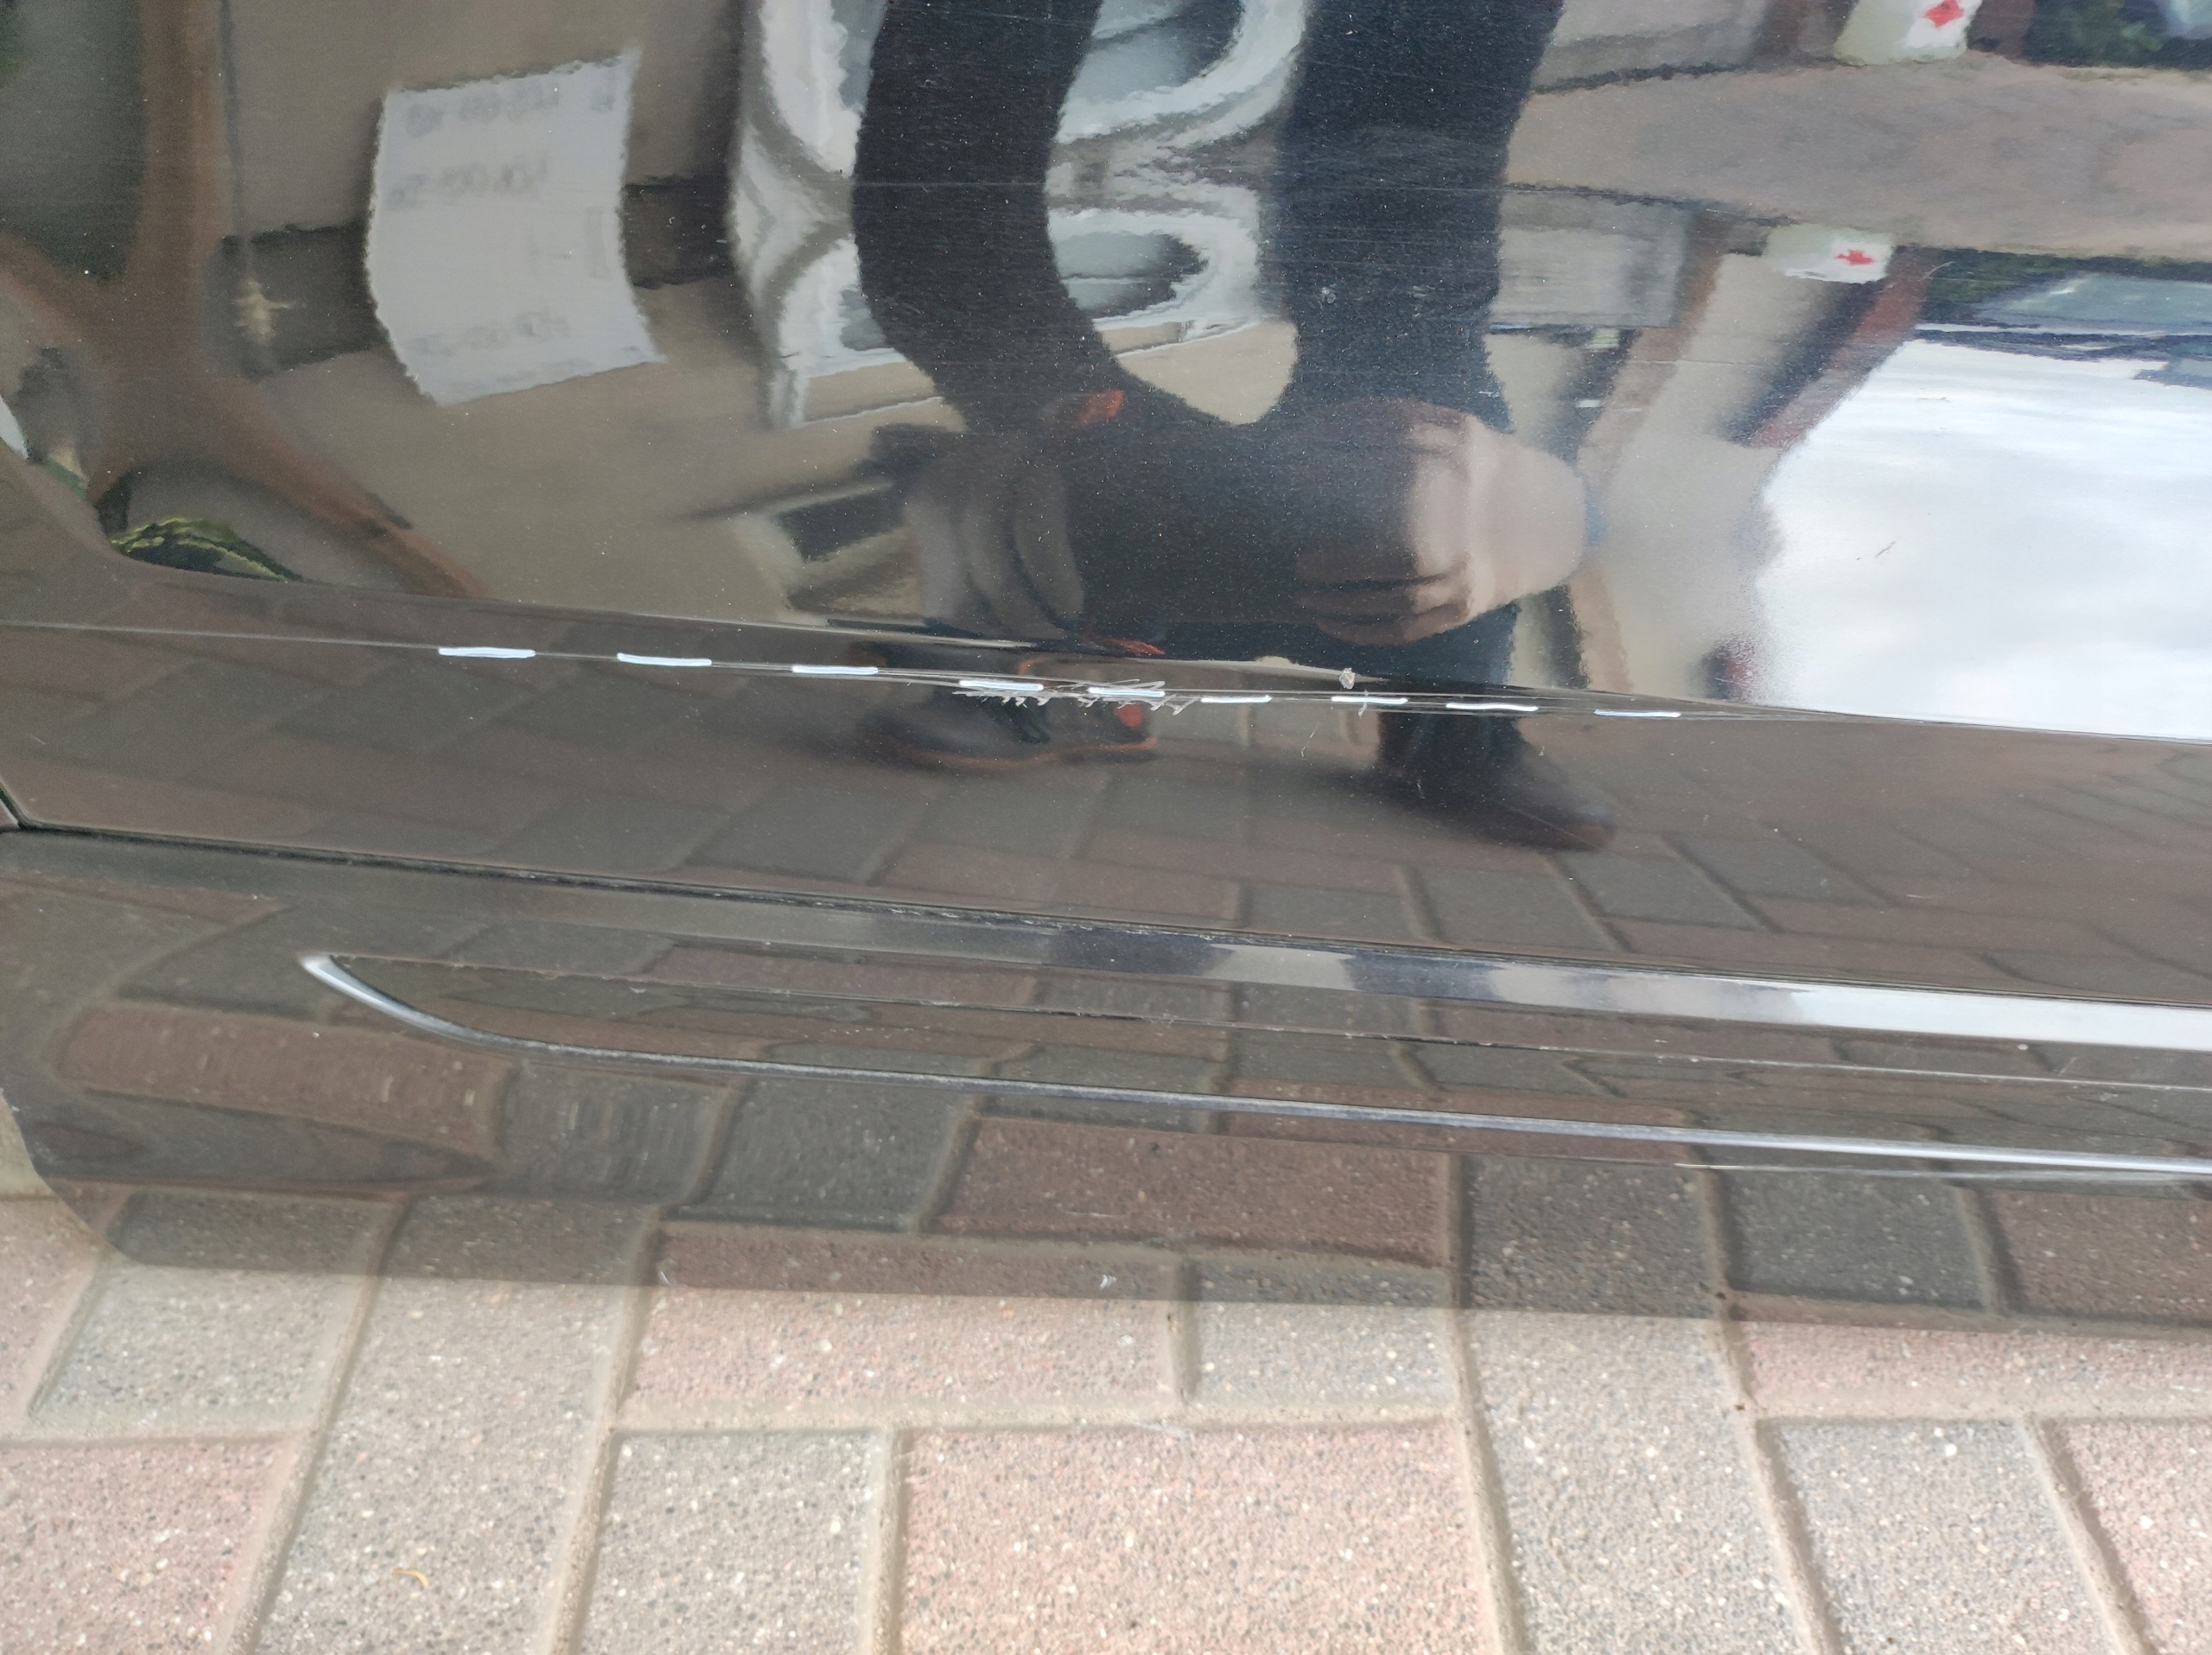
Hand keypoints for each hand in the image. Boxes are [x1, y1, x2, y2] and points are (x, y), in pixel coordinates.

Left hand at [1270, 401, 1588, 644]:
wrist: (1549, 519)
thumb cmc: (1479, 469)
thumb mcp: (1449, 430)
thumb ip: (1389, 424)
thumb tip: (1307, 433)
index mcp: (1457, 456)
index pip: (1385, 481)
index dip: (1330, 487)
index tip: (1288, 498)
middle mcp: (1467, 515)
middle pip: (1398, 545)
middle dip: (1339, 556)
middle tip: (1298, 557)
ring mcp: (1468, 568)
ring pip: (1397, 596)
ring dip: (1340, 601)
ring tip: (1302, 594)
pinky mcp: (1465, 607)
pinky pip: (1408, 627)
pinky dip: (1362, 631)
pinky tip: (1327, 623)